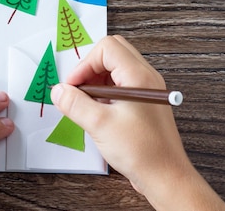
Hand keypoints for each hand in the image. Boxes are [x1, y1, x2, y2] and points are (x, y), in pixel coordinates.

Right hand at [50, 35, 224, 210]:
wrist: (165, 176)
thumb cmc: (142, 151)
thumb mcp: (99, 125)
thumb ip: (75, 104)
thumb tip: (59, 91)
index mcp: (138, 76)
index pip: (107, 48)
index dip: (85, 64)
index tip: (73, 86)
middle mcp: (145, 78)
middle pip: (112, 53)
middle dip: (90, 69)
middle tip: (78, 90)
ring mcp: (146, 90)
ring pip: (116, 69)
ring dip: (97, 81)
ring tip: (87, 104)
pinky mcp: (144, 103)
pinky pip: (121, 85)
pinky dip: (105, 92)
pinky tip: (98, 113)